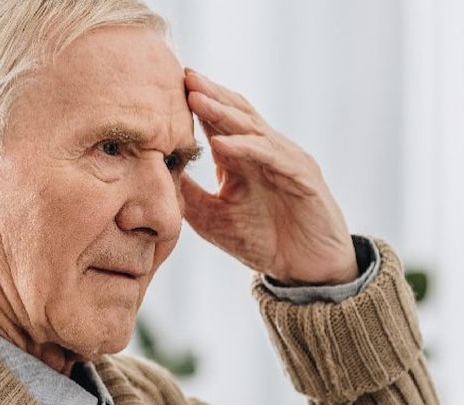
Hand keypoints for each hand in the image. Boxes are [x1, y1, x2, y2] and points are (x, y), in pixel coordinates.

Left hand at [179, 69, 356, 285]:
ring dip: (222, 113)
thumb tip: (155, 175)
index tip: (166, 87)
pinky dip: (246, 148)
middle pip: (236, 113)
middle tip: (182, 75)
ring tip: (195, 98)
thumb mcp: (214, 219)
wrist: (308, 270)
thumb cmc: (265, 243)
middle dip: (209, 94)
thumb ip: (190, 195)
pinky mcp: (303, 177)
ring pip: (252, 128)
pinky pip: (271, 157)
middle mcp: (266, 152)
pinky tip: (220, 143)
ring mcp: (286, 161)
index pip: (218, 123)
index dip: (196, 104)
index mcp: (245, 159)